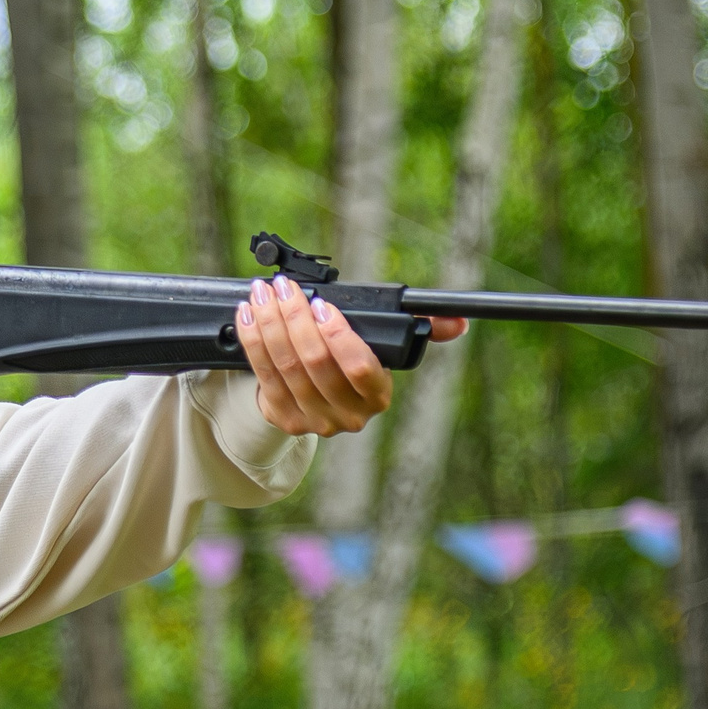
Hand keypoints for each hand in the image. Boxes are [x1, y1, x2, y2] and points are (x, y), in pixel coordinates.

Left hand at [233, 276, 468, 436]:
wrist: (314, 402)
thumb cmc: (349, 362)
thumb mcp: (380, 346)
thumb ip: (416, 330)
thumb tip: (459, 323)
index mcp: (377, 395)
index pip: (360, 368)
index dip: (339, 335)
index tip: (323, 304)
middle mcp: (348, 415)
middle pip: (316, 363)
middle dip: (296, 318)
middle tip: (284, 287)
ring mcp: (313, 421)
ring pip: (286, 366)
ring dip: (270, 324)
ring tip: (262, 293)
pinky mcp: (283, 418)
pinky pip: (264, 374)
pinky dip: (253, 340)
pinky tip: (248, 315)